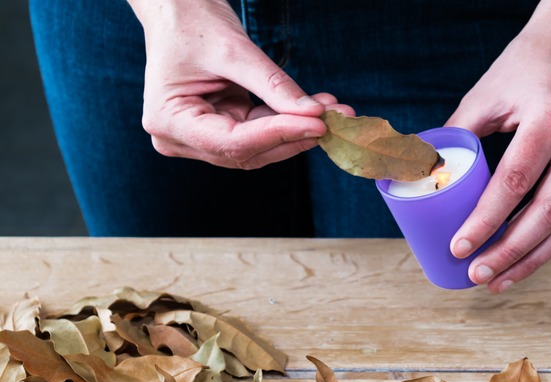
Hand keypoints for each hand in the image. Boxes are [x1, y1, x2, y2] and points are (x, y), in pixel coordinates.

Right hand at [128, 0, 353, 168]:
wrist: (177, 9)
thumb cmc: (192, 22)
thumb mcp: (234, 51)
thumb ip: (273, 85)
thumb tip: (313, 112)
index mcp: (169, 121)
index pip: (232, 142)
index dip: (278, 135)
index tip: (317, 123)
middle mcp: (180, 137)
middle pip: (248, 151)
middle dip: (294, 135)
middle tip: (335, 120)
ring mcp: (201, 136)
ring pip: (258, 147)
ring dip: (297, 130)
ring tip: (334, 111)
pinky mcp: (221, 127)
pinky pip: (259, 131)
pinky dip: (288, 121)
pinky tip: (317, 108)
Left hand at [446, 1, 550, 291]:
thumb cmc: (527, 64)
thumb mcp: (485, 94)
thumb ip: (456, 135)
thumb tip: (424, 175)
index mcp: (550, 118)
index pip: (515, 181)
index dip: (486, 220)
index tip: (460, 247)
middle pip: (547, 211)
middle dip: (511, 251)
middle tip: (478, 274)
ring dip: (533, 257)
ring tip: (500, 280)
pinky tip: (526, 258)